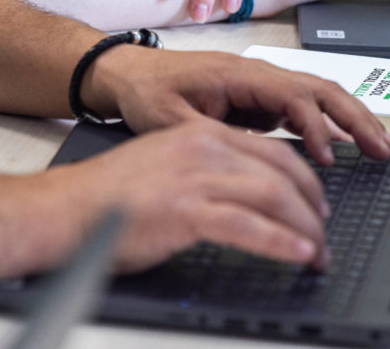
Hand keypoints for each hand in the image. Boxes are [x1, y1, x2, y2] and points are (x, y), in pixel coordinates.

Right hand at [62, 121, 331, 272]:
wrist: (66, 208)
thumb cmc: (109, 195)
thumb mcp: (167, 164)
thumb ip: (206, 169)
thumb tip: (243, 192)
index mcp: (201, 134)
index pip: (272, 150)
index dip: (303, 178)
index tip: (315, 200)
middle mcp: (204, 149)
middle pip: (281, 171)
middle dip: (311, 204)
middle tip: (323, 230)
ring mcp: (196, 179)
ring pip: (273, 196)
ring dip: (305, 227)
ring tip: (317, 251)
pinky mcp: (187, 211)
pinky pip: (250, 227)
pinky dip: (281, 242)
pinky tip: (298, 254)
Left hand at [88, 46, 389, 164]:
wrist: (129, 74)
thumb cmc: (147, 91)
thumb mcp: (171, 120)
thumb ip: (214, 136)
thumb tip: (251, 156)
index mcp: (239, 74)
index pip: (293, 95)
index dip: (314, 126)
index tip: (326, 157)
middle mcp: (258, 74)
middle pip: (321, 88)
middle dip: (356, 116)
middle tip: (383, 146)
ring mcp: (263, 85)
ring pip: (320, 95)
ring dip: (352, 118)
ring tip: (380, 144)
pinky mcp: (261, 99)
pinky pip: (306, 107)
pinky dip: (332, 123)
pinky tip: (347, 143)